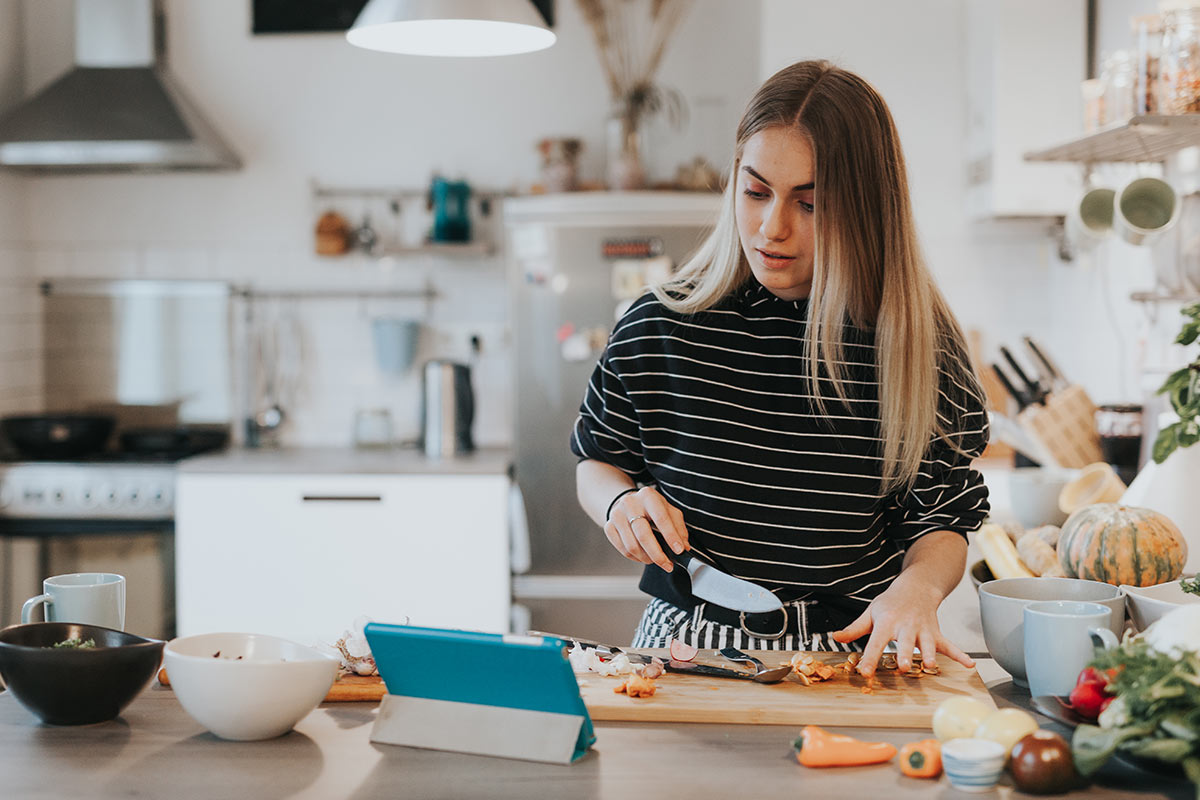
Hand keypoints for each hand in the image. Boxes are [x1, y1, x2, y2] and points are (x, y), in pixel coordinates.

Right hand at [603, 486, 688, 571]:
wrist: (628, 503)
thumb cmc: (651, 509)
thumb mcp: (669, 511)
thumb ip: (679, 528)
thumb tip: (683, 546)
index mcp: (648, 496)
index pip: (661, 518)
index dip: (671, 537)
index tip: (678, 551)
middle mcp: (630, 503)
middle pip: (643, 535)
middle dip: (657, 554)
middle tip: (667, 564)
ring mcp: (617, 515)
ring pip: (632, 546)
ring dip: (647, 558)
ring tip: (656, 559)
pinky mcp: (609, 527)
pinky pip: (623, 550)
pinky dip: (636, 558)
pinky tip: (644, 556)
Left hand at [830, 574, 973, 676]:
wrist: (916, 587)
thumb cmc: (890, 604)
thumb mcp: (870, 613)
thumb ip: (855, 628)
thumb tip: (836, 637)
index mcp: (886, 623)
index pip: (875, 642)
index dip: (869, 657)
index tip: (865, 672)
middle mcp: (905, 627)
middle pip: (904, 643)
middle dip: (904, 654)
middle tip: (902, 667)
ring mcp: (923, 630)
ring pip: (927, 643)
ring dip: (929, 654)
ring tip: (930, 665)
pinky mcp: (936, 633)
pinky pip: (949, 645)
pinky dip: (960, 655)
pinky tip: (969, 665)